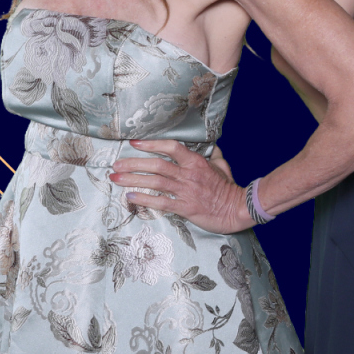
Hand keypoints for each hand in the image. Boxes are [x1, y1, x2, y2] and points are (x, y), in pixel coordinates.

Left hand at [111, 139, 251, 234]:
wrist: (237, 209)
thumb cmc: (229, 188)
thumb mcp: (222, 165)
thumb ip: (214, 155)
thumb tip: (213, 146)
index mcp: (196, 162)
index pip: (170, 147)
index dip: (151, 144)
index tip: (134, 143)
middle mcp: (188, 174)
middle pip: (156, 165)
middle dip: (133, 164)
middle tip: (116, 164)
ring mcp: (186, 191)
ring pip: (155, 182)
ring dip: (133, 179)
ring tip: (116, 179)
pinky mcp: (185, 208)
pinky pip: (161, 202)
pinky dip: (144, 199)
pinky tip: (130, 197)